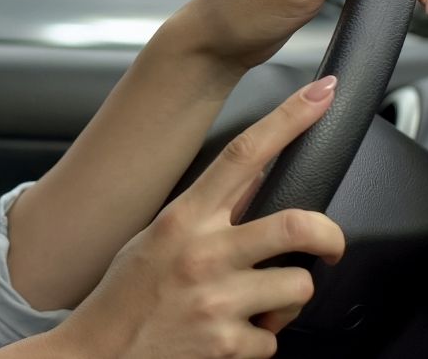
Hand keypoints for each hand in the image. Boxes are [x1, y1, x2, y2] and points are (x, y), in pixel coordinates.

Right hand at [45, 78, 344, 358]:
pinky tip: (230, 337)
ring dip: (287, 302)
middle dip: (329, 236)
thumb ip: (205, 210)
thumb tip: (252, 177)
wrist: (98, 355)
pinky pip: (274, 339)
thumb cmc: (124, 295)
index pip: (244, 154)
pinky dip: (259, 342)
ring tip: (256, 306)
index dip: (288, 119)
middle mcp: (203, 253)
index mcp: (184, 218)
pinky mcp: (226, 344)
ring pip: (298, 287)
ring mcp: (217, 299)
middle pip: (297, 224)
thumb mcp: (156, 236)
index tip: (322, 95)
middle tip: (329, 245)